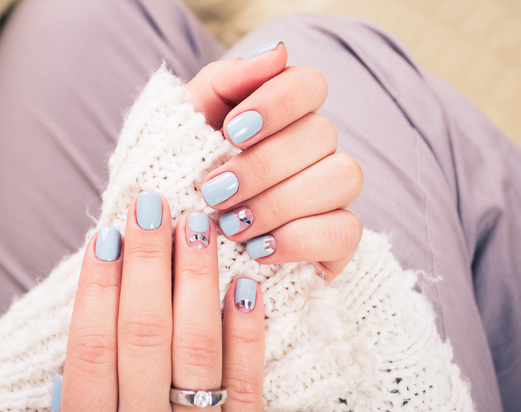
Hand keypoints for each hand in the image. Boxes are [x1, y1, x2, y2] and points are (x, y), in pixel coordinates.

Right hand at [37, 193, 264, 411]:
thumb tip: (90, 331)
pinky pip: (245, 385)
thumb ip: (66, 410)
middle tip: (153, 205)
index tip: (107, 233)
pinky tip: (245, 284)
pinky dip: (246, 333)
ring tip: (195, 226)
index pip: (90, 348)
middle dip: (147, 264)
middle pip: (142, 336)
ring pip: (194, 351)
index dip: (98, 287)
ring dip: (194, 282)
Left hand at [187, 42, 362, 281]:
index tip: (231, 131)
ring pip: (342, 178)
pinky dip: (299, 240)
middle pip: (321, 134)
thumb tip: (276, 52)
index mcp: (281, 114)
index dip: (277, 104)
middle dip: (262, 166)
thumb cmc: (180, 176)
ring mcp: (331, 194)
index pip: (309, 85)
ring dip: (280, 202)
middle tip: (215, 192)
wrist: (174, 245)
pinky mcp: (336, 241)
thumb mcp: (185, 125)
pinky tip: (258, 249)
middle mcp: (314, 149)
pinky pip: (346, 232)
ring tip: (232, 225)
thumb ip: (224, 81)